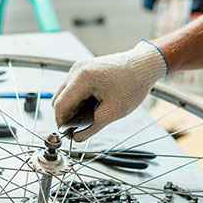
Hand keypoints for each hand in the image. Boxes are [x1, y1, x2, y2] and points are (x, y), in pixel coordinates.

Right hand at [52, 40, 167, 141]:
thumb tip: (76, 138)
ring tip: (87, 117)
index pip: (60, 105)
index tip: (68, 135)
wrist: (144, 64)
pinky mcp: (82, 69)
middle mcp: (76, 70)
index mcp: (82, 78)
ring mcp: (78, 68)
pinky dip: (76, 100)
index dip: (61, 123)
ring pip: (63, 94)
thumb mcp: (114, 111)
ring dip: (71, 108)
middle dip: (65, 116)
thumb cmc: (133, 84)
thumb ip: (92, 127)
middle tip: (78, 129)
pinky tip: (90, 106)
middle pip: (58, 100)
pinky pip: (70, 88)